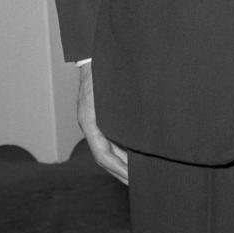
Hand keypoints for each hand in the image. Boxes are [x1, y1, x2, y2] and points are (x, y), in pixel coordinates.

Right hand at [77, 61, 128, 183]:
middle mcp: (89, 123)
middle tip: (140, 182)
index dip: (119, 169)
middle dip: (121, 171)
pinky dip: (120, 147)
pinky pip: (107, 137)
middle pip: (104, 155)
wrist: (92, 50)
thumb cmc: (104, 68)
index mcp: (90, 122)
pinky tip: (135, 150)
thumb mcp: (117, 92)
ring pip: (105, 147)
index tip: (134, 179)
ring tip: (140, 171)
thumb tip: (144, 134)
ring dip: (121, 160)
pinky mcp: (97, 114)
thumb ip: (127, 113)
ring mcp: (92, 119)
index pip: (102, 155)